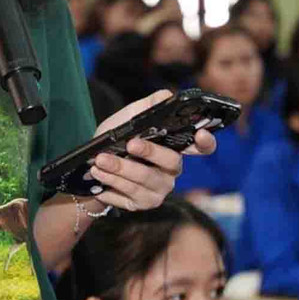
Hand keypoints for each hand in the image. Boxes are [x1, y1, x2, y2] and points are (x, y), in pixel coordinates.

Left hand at [87, 90, 215, 211]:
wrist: (91, 165)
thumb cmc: (117, 140)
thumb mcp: (128, 118)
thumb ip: (147, 106)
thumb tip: (166, 96)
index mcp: (174, 147)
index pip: (201, 147)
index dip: (206, 142)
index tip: (200, 134)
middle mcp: (171, 170)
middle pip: (171, 162)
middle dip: (149, 152)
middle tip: (129, 144)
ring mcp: (159, 189)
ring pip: (145, 180)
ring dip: (121, 169)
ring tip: (100, 161)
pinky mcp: (144, 203)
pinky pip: (131, 196)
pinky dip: (112, 185)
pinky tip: (99, 177)